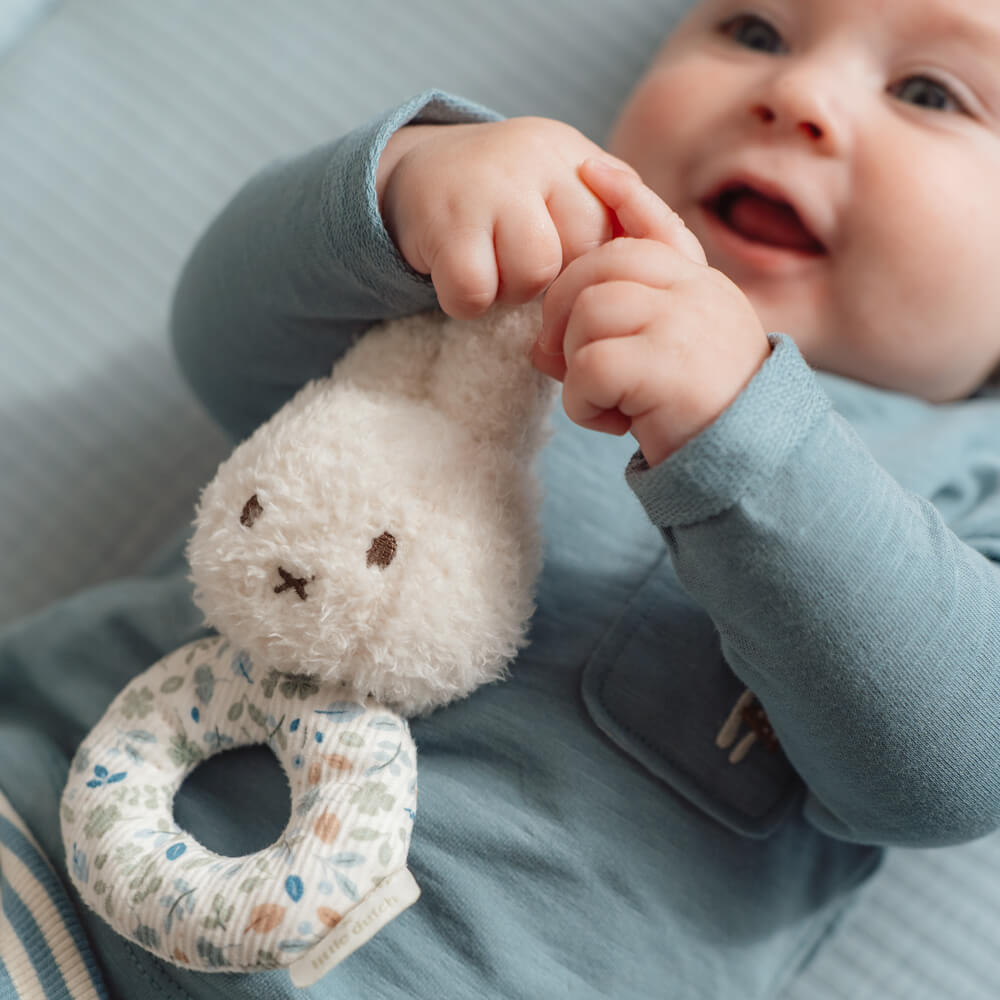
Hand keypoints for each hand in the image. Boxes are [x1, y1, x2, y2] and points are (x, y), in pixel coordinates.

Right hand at [376, 118, 633, 318]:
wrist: (422, 171)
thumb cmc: (512, 198)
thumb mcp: (566, 188)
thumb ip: (616, 216)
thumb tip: (668, 263)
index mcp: (575, 156)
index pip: (622, 231)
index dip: (597, 269)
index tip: (570, 273)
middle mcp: (536, 158)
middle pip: (583, 254)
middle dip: (558, 284)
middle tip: (527, 272)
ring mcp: (488, 186)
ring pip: (532, 275)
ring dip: (511, 293)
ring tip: (494, 272)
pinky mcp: (444, 223)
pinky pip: (475, 293)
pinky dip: (466, 303)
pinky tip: (460, 277)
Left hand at [531, 160, 771, 466]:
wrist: (748, 466)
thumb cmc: (695, 416)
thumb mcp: (666, 362)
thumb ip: (622, 333)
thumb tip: (541, 345)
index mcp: (700, 287)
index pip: (659, 226)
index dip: (624, 195)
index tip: (591, 169)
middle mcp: (698, 293)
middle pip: (600, 265)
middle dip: (561, 310)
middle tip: (564, 361)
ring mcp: (686, 323)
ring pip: (589, 311)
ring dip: (576, 363)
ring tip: (604, 397)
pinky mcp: (669, 366)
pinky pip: (591, 365)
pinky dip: (584, 402)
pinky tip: (614, 423)